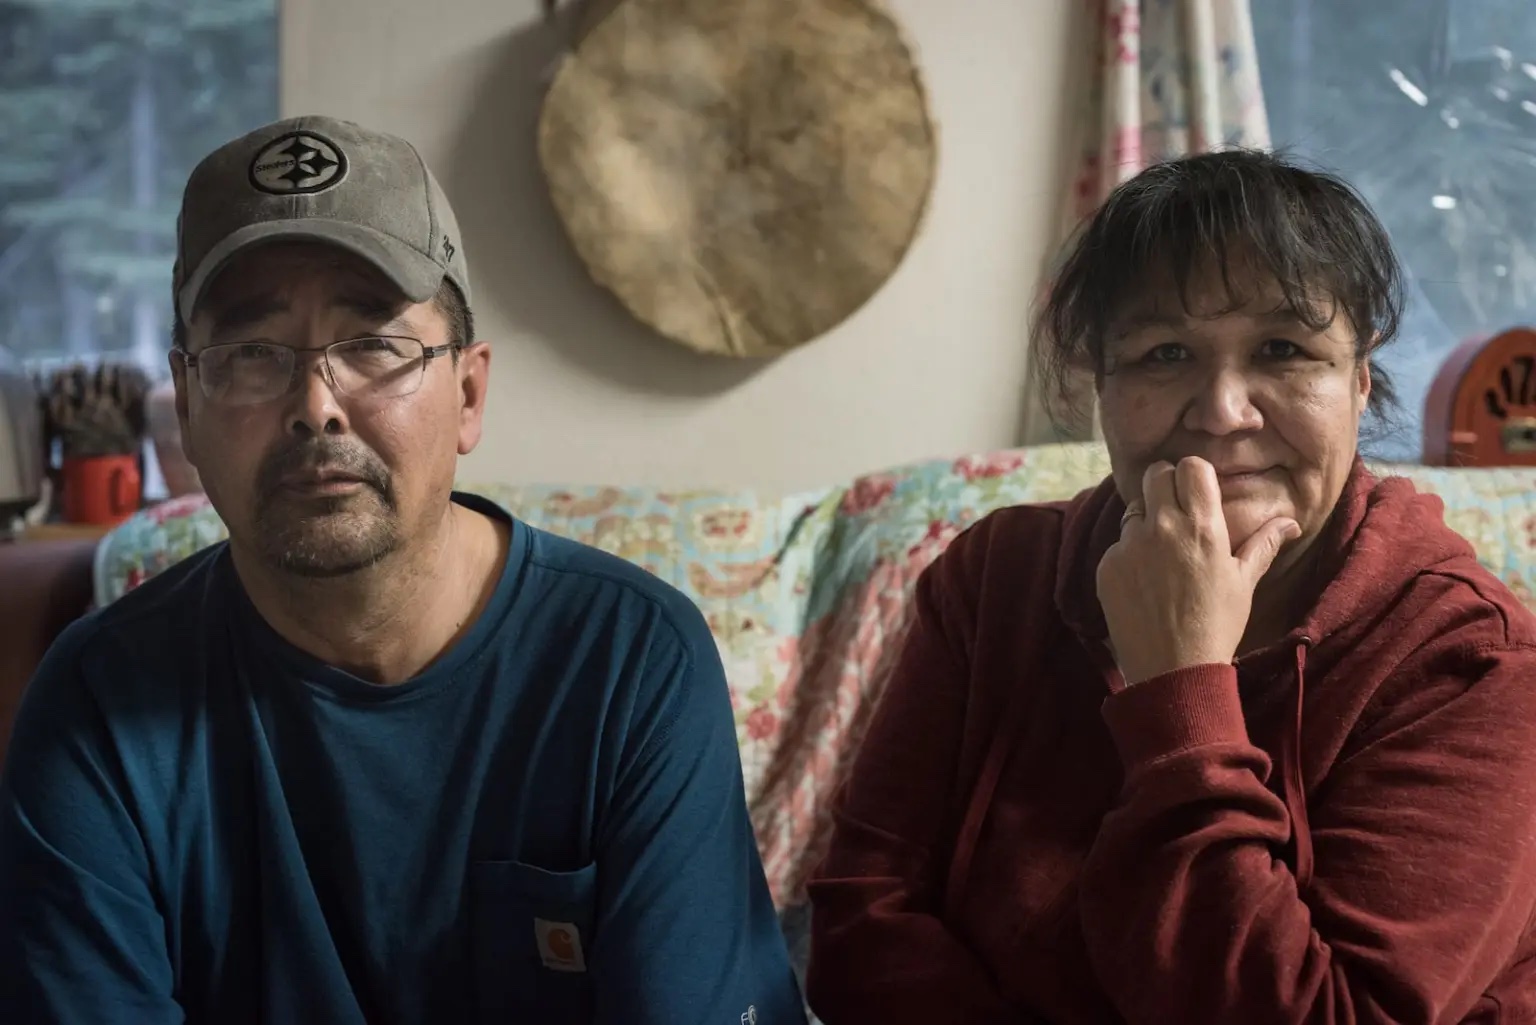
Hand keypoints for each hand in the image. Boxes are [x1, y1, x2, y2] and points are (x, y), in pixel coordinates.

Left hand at [1096, 458, 1300, 685]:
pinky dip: (1128, 556)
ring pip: (1134, 509)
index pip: (1190, 466)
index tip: (1197, 491)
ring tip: (1161, 555)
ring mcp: (1129, 545)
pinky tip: (1144, 583)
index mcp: (1202, 527)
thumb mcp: (1245, 582)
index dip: (1193, 475)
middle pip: (1156, 475)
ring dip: (1146, 522)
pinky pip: (1118, 545)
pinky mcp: (1107, 565)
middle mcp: (1163, 527)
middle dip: (1166, 486)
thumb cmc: (1217, 624)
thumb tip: (1291, 520)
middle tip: (1176, 512)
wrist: (1174, 670)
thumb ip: (1264, 544)